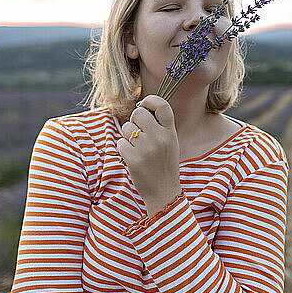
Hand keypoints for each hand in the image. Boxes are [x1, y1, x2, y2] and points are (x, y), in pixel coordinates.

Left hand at [117, 95, 181, 215]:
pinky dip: (123, 149)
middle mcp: (160, 138)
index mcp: (170, 132)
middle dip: (134, 120)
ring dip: (128, 136)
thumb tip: (141, 108)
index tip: (144, 105)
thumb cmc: (164, 165)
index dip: (151, 100)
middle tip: (137, 131)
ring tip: (137, 148)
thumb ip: (160, 126)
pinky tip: (132, 157)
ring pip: (127, 128)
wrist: (163, 192)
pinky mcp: (134, 159)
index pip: (162, 106)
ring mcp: (146, 149)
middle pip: (138, 113)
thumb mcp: (170, 143)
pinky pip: (120, 142)